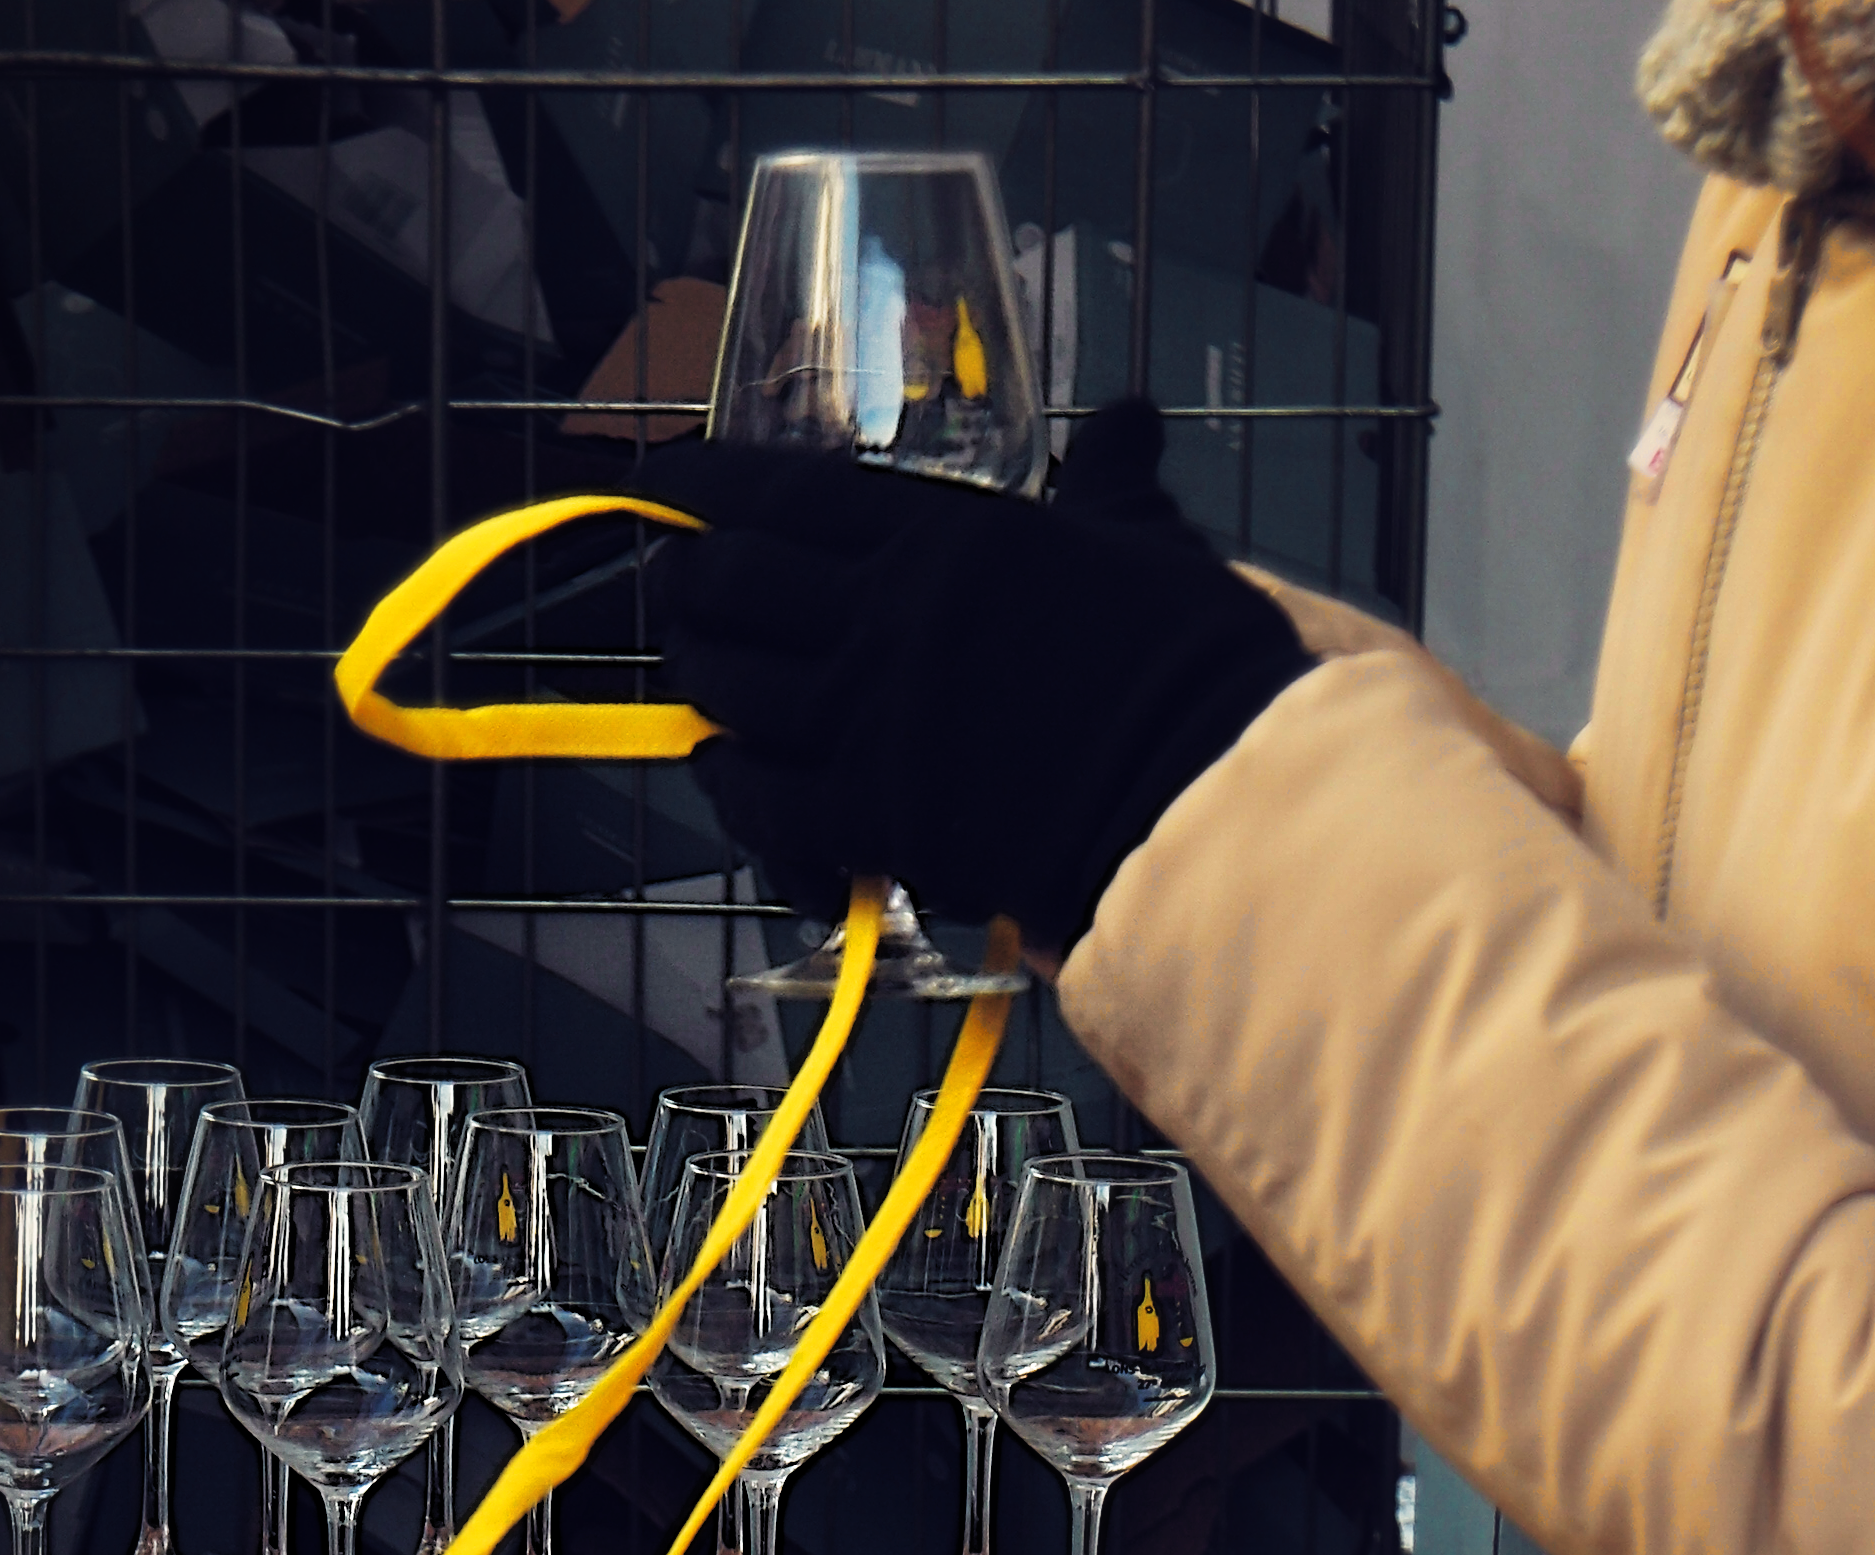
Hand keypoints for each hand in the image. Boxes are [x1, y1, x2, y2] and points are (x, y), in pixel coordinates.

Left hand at [657, 405, 1309, 952]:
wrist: (1199, 782)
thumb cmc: (1186, 659)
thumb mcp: (1141, 538)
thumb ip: (1109, 480)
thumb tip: (1129, 418)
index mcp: (946, 538)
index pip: (789, 493)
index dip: (712, 488)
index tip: (676, 484)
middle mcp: (890, 618)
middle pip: (738, 586)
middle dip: (690, 585)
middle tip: (680, 589)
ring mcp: (875, 719)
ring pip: (735, 690)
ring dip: (701, 680)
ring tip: (695, 674)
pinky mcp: (878, 815)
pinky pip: (765, 800)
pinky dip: (731, 786)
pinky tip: (721, 772)